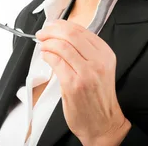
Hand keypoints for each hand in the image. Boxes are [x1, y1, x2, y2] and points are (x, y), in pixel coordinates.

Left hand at [36, 19, 130, 144]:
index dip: (62, 25)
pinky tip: (45, 56)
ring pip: (62, 46)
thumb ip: (85, 51)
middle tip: (43, 33)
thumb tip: (61, 34)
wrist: (103, 123)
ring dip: (47, 43)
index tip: (52, 25)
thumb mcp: (99, 68)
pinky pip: (56, 61)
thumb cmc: (97, 97)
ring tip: (42, 45)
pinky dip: (47, 55)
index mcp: (105, 54)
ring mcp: (86, 72)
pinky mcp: (73, 84)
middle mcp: (99, 61)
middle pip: (71, 34)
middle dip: (52, 30)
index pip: (81, 30)